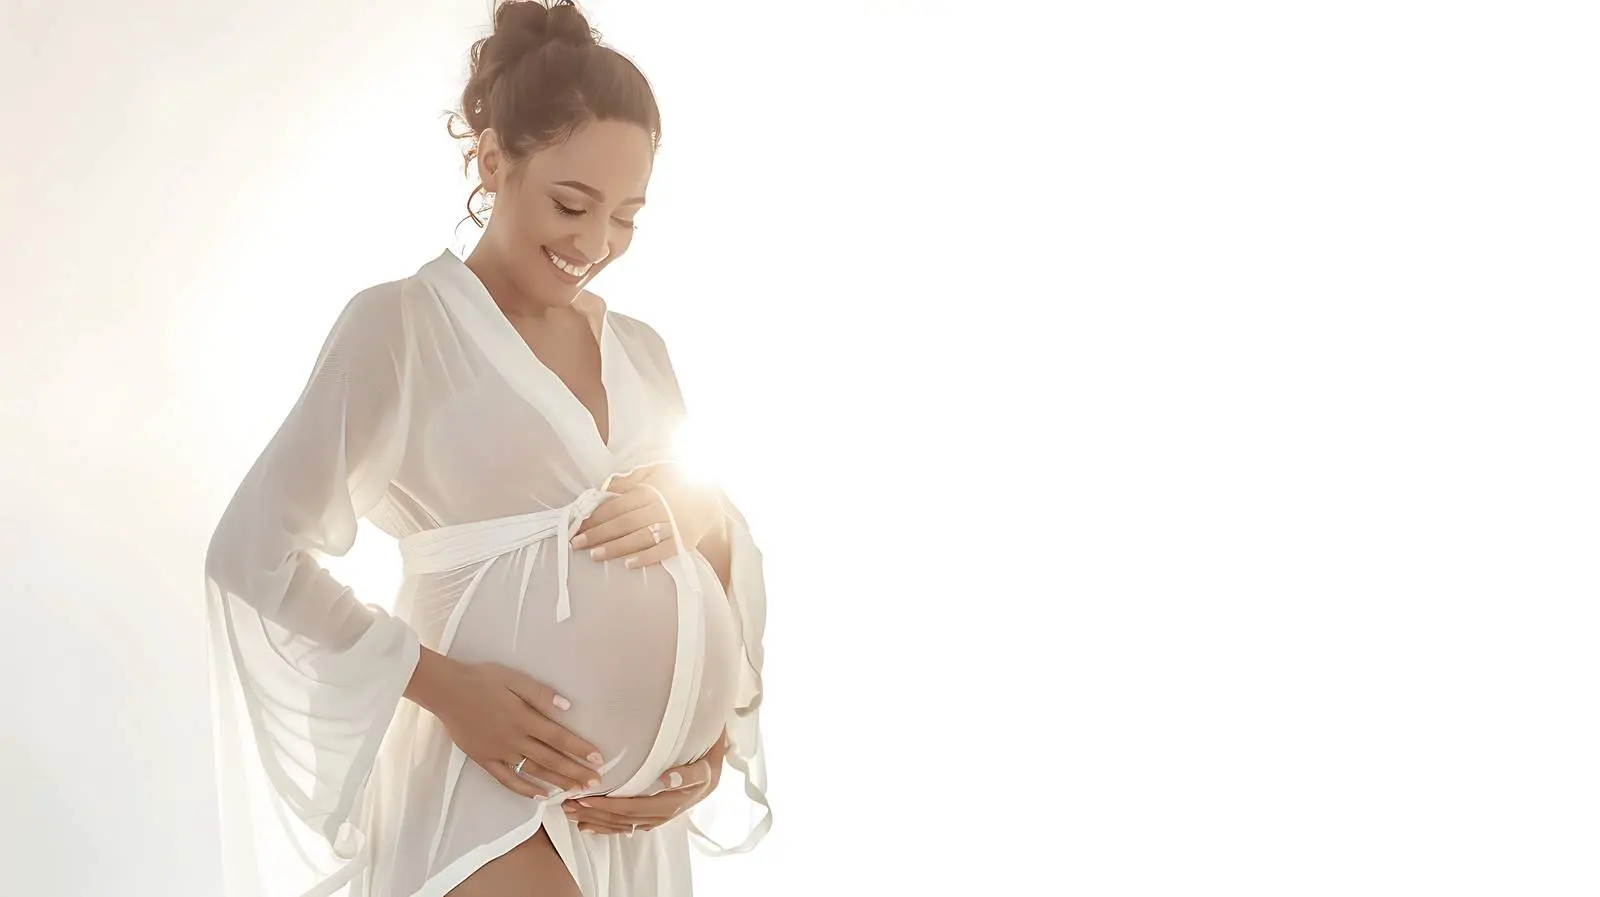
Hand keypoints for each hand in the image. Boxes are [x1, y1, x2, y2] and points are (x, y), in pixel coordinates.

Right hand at [432, 658, 607, 798]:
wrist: (447, 691)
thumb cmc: (482, 680)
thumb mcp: (514, 678)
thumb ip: (541, 694)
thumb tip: (567, 707)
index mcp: (524, 718)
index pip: (559, 737)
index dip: (580, 749)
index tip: (598, 759)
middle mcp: (514, 739)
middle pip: (551, 759)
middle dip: (575, 772)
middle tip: (595, 782)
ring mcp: (499, 752)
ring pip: (533, 772)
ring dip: (557, 782)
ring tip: (576, 790)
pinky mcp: (485, 760)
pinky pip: (507, 780)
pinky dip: (525, 790)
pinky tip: (541, 796)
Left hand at [563, 735, 727, 835]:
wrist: (714, 776)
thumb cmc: (705, 764)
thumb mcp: (703, 767)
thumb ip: (687, 774)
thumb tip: (667, 777)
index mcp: (669, 804)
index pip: (632, 807)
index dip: (608, 805)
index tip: (586, 798)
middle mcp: (660, 815)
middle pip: (621, 819)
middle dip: (593, 813)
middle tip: (569, 805)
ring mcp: (654, 819)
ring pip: (620, 825)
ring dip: (594, 821)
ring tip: (571, 814)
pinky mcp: (650, 817)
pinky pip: (625, 826)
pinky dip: (605, 827)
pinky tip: (587, 826)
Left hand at [570, 463, 722, 569]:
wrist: (712, 495)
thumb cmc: (678, 483)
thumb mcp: (656, 472)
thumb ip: (632, 478)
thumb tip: (607, 486)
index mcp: (648, 490)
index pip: (615, 506)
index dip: (594, 517)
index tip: (575, 527)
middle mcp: (658, 506)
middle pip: (622, 522)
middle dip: (597, 534)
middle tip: (576, 544)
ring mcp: (671, 524)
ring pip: (639, 537)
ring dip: (616, 547)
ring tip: (595, 556)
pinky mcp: (684, 540)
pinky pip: (663, 551)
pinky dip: (646, 557)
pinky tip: (629, 565)